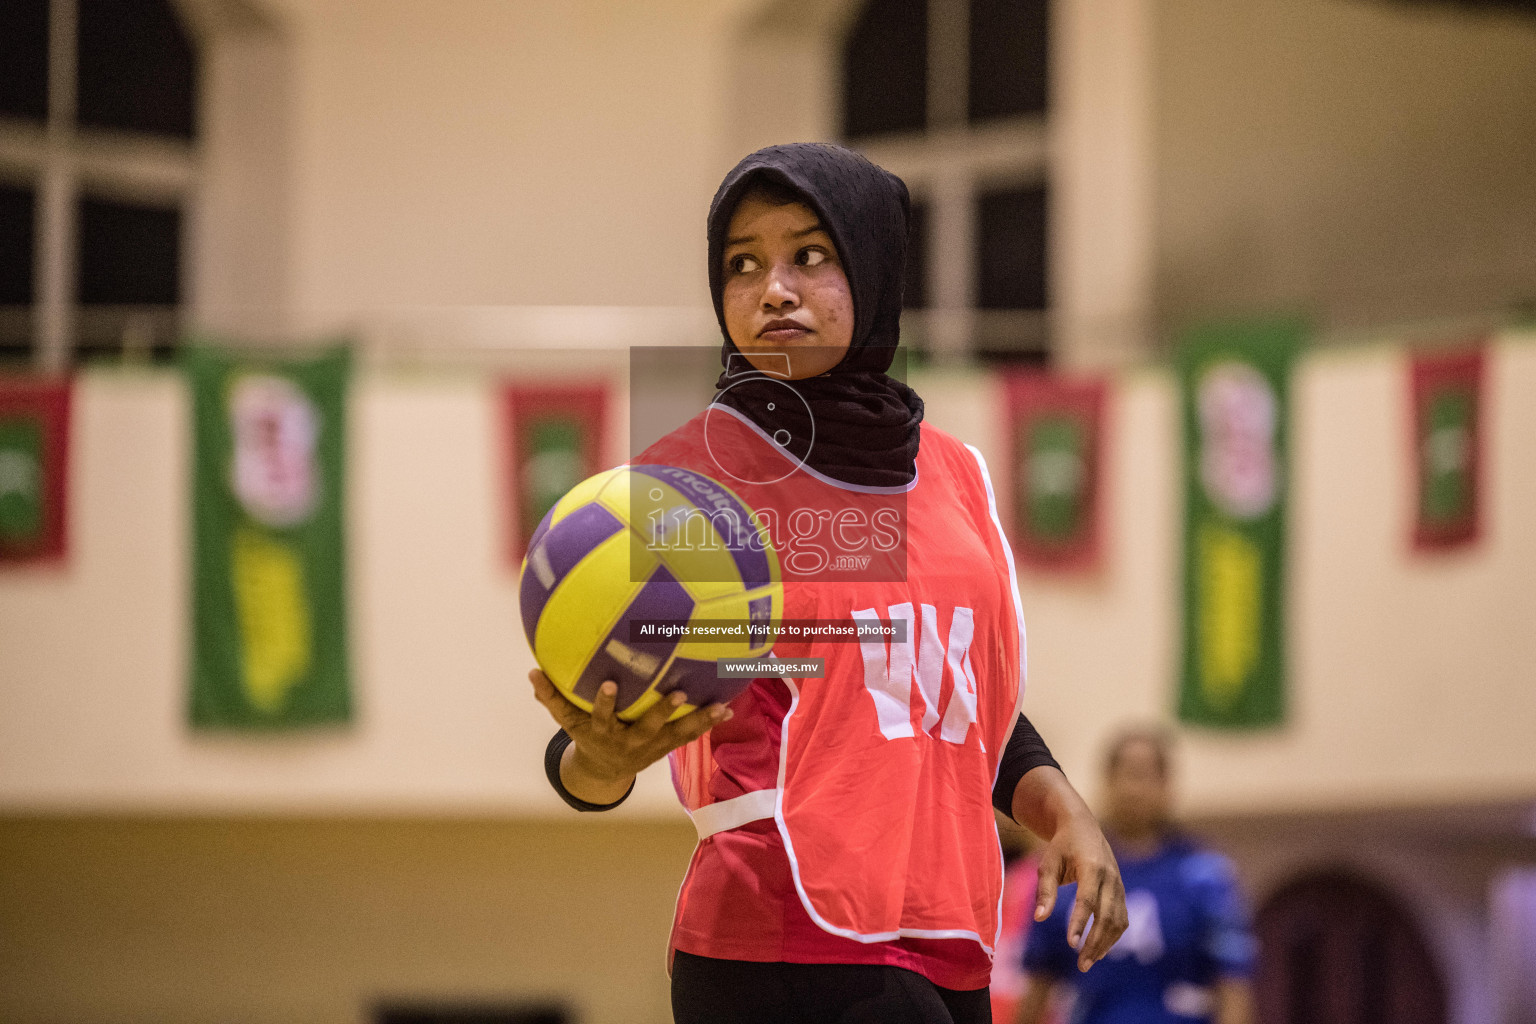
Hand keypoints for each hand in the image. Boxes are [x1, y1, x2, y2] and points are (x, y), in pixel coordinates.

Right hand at [528, 670, 731, 801]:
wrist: (604, 771)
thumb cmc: (585, 734)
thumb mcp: (566, 720)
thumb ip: (551, 697)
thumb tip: (532, 671)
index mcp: (602, 732)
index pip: (601, 717)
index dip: (605, 703)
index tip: (609, 685)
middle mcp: (629, 741)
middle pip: (647, 727)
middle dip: (662, 712)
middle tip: (677, 693)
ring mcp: (651, 746)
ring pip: (677, 735)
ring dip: (697, 721)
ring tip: (718, 707)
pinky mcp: (666, 748)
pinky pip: (689, 736)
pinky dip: (708, 723)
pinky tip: (728, 708)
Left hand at [1034, 806, 1127, 971]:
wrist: (1083, 827)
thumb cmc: (1061, 846)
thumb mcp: (1048, 863)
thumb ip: (1045, 890)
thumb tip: (1040, 918)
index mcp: (1091, 866)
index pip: (1087, 900)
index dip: (1080, 923)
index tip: (1071, 944)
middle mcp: (1110, 877)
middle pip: (1107, 915)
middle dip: (1095, 942)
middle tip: (1081, 964)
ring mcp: (1119, 884)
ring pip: (1118, 920)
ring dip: (1105, 944)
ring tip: (1088, 961)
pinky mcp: (1121, 892)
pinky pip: (1122, 918)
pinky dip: (1112, 936)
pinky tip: (1098, 949)